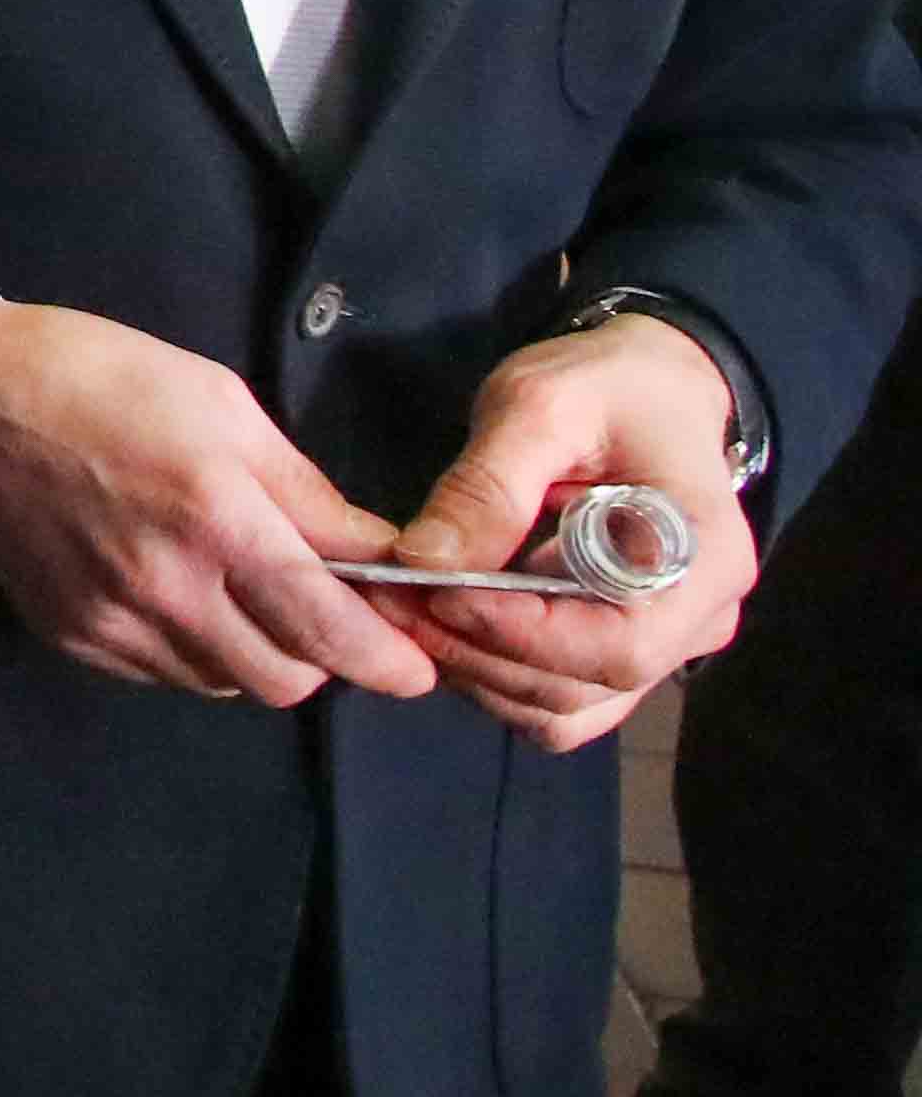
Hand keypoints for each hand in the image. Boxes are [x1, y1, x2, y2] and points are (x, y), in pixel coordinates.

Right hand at [0, 300, 435, 707]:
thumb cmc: (98, 377)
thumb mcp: (222, 404)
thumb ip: (304, 491)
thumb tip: (377, 552)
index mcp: (219, 518)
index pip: (335, 630)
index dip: (392, 660)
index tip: (416, 660)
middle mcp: (170, 587)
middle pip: (288, 679)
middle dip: (323, 655)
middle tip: (321, 609)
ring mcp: (116, 621)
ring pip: (227, 683)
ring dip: (255, 652)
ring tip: (239, 591)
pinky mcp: (75, 636)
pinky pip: (165, 672)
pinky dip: (191, 647)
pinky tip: (174, 590)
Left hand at [365, 315, 755, 751]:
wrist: (649, 392)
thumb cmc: (607, 388)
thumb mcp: (541, 406)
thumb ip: (489, 485)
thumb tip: (424, 561)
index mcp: (705, 559)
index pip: (619, 647)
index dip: (518, 635)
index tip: (433, 592)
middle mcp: (699, 620)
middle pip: (582, 688)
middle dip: (475, 652)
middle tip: (389, 597)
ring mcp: (664, 645)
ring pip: (561, 707)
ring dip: (474, 671)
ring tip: (407, 606)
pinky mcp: (618, 649)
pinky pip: (556, 698)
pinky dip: (492, 675)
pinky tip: (445, 620)